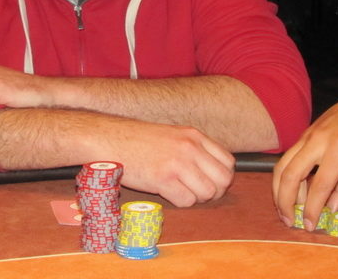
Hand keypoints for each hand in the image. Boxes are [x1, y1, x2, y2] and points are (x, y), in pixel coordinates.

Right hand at [106, 121, 235, 206]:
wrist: (109, 138)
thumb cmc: (136, 140)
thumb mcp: (171, 135)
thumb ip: (192, 147)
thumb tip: (212, 170)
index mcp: (194, 135)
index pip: (228, 162)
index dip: (221, 177)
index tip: (208, 181)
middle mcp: (190, 148)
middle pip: (223, 180)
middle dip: (214, 191)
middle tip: (196, 192)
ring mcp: (177, 163)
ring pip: (208, 193)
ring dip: (196, 198)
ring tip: (179, 191)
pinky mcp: (163, 179)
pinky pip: (187, 201)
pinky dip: (179, 202)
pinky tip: (166, 193)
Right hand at [272, 89, 337, 229]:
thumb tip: (329, 210)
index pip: (319, 185)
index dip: (312, 209)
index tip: (309, 226)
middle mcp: (317, 141)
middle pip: (290, 174)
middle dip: (285, 201)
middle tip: (288, 221)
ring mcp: (305, 136)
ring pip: (281, 166)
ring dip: (278, 191)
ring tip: (285, 210)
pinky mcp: (301, 136)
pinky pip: (286, 159)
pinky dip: (283, 178)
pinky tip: (289, 193)